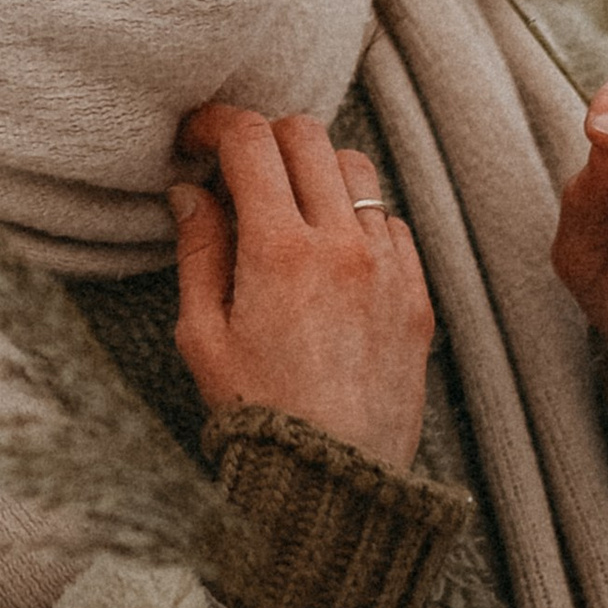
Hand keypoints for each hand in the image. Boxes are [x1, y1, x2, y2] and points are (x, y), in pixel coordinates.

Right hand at [170, 107, 435, 472]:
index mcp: (280, 251)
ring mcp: (388, 269)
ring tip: (287, 209)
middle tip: (237, 170)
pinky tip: (331, 254)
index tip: (197, 138)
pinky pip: (392, 222)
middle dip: (264, 137)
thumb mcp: (203, 335)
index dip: (217, 123)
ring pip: (357, 169)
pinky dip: (358, 218)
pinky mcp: (417, 297)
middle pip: (308, 136)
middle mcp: (342, 246)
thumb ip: (198, 250)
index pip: (251, 140)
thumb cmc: (257, 416)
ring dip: (316, 171)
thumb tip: (191, 190)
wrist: (335, 485)